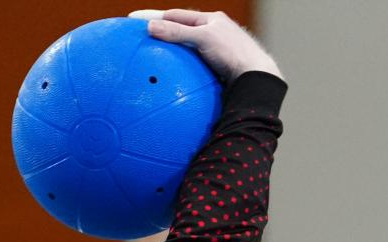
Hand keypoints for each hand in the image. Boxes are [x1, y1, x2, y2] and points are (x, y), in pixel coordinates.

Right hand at [129, 9, 281, 82]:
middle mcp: (213, 34)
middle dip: (160, 33)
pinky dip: (176, 72)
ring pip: (184, 52)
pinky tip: (167, 81)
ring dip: (168, 54)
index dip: (153, 16)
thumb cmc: (233, 53)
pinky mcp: (215, 71)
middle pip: (179, 31)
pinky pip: (189, 69)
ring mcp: (214, 53)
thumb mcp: (202, 38)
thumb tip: (150, 27)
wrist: (256, 78)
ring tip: (149, 59)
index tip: (132, 18)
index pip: (176, 15)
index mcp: (211, 20)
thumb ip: (176, 33)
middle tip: (139, 37)